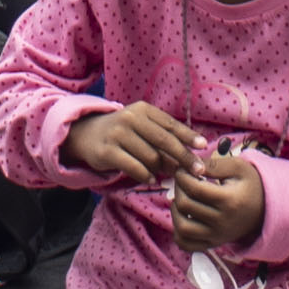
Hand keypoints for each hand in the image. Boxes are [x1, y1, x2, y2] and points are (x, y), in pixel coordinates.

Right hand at [62, 101, 200, 186]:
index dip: (188, 136)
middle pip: (164, 141)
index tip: (203, 146)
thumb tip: (190, 154)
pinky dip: (146, 176)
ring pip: (151, 157)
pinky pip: (135, 168)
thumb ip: (162, 136)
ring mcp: (117, 134)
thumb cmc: (122, 132)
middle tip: (198, 171)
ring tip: (166, 175)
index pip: (170, 124)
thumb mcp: (140, 125)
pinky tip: (151, 179)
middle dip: (184, 157)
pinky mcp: (107, 151)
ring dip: (163, 169)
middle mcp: (130, 119)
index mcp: (142, 110)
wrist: (85, 134)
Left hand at [170, 149, 267, 251]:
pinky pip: (186, 244)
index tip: (183, 169)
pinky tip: (184, 216)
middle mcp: (222, 222)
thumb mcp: (238, 167)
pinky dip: (179, 231)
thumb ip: (214, 165)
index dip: (182, 175)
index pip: (194, 188)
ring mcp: (217, 236)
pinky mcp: (213, 243)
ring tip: (183, 198)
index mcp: (229, 201)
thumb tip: (191, 165)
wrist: (266, 209)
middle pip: (185, 206)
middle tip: (183, 180)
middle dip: (178, 188)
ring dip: (176, 210)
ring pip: (182, 228)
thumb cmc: (251, 184)